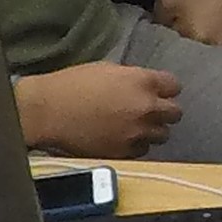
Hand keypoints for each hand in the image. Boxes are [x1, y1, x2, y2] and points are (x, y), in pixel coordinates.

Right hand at [18, 62, 181, 157]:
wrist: (46, 111)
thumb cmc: (72, 84)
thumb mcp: (108, 69)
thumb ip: (134, 78)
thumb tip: (146, 86)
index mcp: (143, 81)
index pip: (175, 86)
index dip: (166, 89)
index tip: (159, 92)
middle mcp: (147, 108)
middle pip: (175, 113)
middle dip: (164, 111)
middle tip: (149, 111)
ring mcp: (137, 132)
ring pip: (162, 135)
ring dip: (152, 130)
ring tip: (135, 127)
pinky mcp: (124, 152)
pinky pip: (142, 150)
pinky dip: (136, 145)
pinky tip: (122, 138)